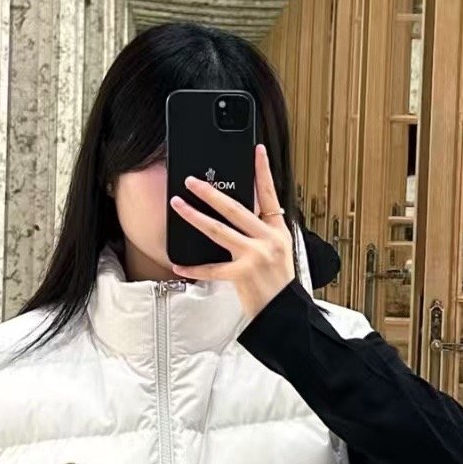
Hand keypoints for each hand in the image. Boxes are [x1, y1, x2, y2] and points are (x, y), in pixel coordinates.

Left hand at [169, 142, 295, 319]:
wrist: (284, 312)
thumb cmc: (279, 284)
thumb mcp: (280, 251)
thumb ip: (262, 232)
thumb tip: (237, 214)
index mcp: (278, 231)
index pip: (270, 194)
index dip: (263, 171)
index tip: (256, 150)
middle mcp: (267, 240)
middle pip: (234, 209)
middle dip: (210, 192)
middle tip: (192, 181)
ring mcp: (254, 256)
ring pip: (218, 230)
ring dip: (194, 216)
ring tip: (178, 205)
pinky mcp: (241, 275)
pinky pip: (211, 268)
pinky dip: (193, 268)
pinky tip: (178, 264)